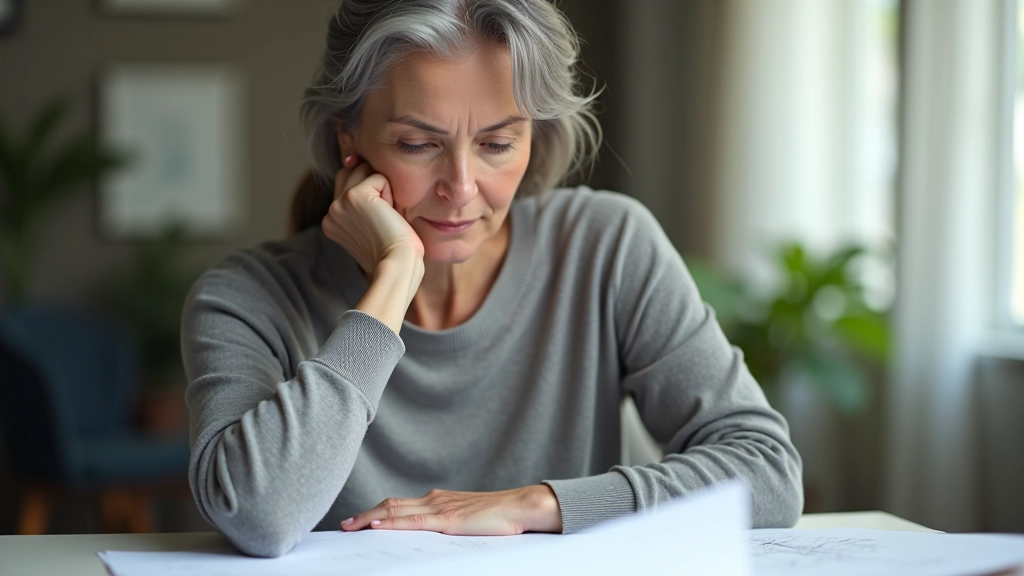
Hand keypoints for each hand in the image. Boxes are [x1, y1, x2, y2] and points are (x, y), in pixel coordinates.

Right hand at [321, 156, 424, 277]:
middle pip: (354, 171)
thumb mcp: (373, 223)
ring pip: (365, 170)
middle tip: (384, 219)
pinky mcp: (354, 196)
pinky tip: (389, 215)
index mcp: (332, 220)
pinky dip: (391, 193)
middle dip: (376, 187)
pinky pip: (380, 177)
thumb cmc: (396, 249)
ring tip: (386, 216)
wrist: (399, 265)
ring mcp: (339, 203)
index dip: (371, 191)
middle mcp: (331, 211)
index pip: (348, 183)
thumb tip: (357, 161)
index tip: (380, 217)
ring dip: (383, 190)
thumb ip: (363, 200)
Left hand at [340, 485, 563, 535]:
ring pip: (396, 511)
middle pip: (390, 505)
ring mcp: (440, 509)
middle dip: (364, 515)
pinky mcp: (448, 521)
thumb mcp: (466, 520)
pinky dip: (392, 524)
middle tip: (344, 525)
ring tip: (350, 527)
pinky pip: (414, 523)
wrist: (521, 506)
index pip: (399, 504)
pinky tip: (377, 526)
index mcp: (438, 500)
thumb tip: (430, 535)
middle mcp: (434, 500)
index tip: (357, 520)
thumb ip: (446, 524)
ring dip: (370, 518)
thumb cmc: (499, 516)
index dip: (375, 511)